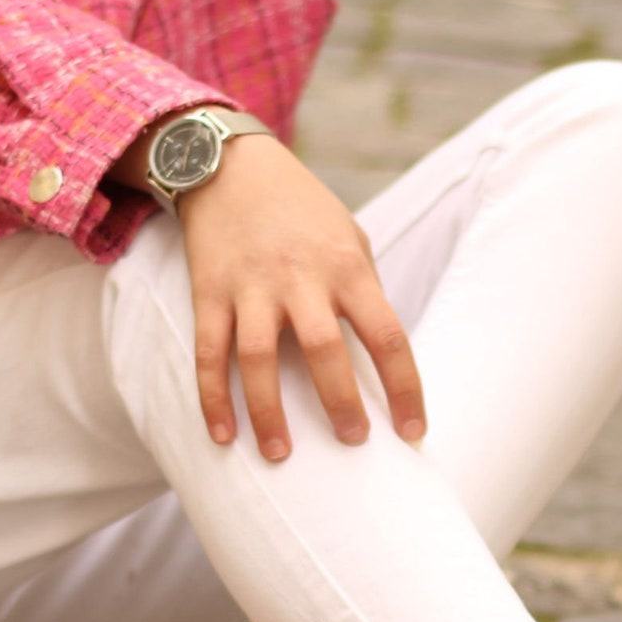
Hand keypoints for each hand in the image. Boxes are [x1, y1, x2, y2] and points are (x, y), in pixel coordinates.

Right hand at [174, 134, 425, 460]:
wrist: (233, 166)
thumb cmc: (304, 212)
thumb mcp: (350, 239)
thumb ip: (365, 294)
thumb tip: (381, 358)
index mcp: (347, 268)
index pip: (387, 336)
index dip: (404, 388)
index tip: (412, 431)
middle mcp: (300, 278)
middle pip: (324, 350)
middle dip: (341, 402)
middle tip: (353, 441)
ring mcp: (251, 287)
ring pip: (258, 358)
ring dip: (269, 412)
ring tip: (280, 454)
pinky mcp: (210, 293)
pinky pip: (208, 354)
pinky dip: (212, 399)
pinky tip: (223, 436)